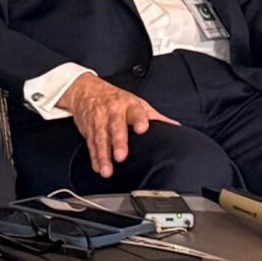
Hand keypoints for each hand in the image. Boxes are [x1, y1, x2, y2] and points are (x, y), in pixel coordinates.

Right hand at [62, 73, 178, 178]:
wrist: (86, 90)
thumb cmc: (116, 99)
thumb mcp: (137, 103)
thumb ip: (155, 117)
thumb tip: (175, 127)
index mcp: (129, 106)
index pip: (135, 112)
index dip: (139, 120)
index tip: (143, 128)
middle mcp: (113, 112)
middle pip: (115, 127)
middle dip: (118, 142)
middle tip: (121, 156)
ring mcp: (99, 121)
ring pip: (101, 139)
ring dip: (104, 156)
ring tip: (107, 170)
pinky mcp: (88, 130)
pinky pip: (91, 145)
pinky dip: (94, 157)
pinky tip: (98, 168)